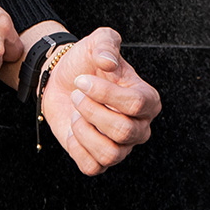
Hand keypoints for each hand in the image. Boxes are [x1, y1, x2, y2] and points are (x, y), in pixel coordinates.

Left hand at [38, 27, 160, 175]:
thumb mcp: (97, 42)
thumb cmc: (86, 63)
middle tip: (76, 94)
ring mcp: (122, 147)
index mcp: (147, 99)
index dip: (104, 93)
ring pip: (110, 154)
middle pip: (123, 131)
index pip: (136, 104)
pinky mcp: (99, 160)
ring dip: (83, 130)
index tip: (82, 80)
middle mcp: (139, 127)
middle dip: (91, 110)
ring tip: (76, 112)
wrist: (62, 80)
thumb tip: (108, 62)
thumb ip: (106, 44)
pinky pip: (92, 167)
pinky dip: (76, 147)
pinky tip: (73, 128)